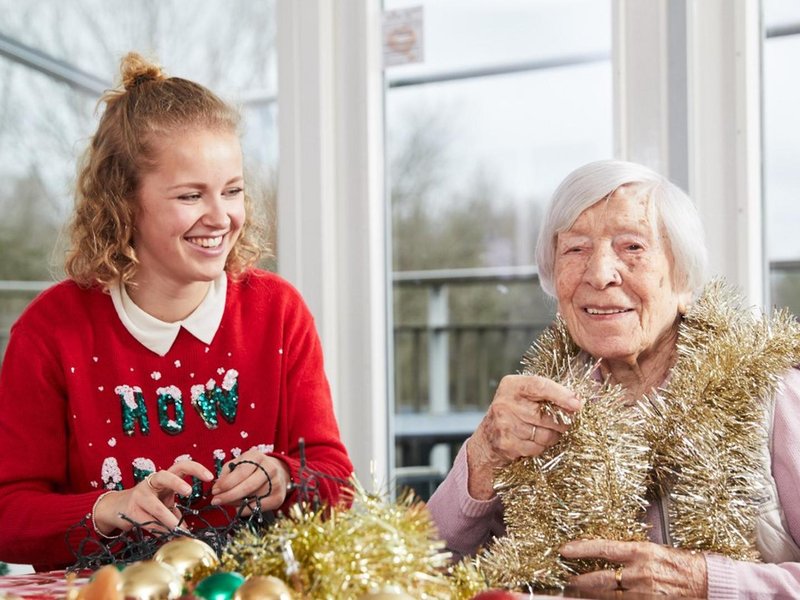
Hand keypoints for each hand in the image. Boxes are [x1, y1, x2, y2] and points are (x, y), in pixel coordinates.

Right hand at [94, 460, 213, 534]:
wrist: (116, 507)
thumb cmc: (147, 503)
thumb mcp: (163, 502)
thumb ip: (176, 512)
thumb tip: (190, 531)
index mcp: (164, 478)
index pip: (181, 466)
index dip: (196, 469)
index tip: (210, 477)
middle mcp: (151, 482)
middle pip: (165, 476)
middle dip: (177, 483)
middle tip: (189, 492)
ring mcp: (140, 495)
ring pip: (157, 508)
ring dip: (170, 521)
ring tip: (179, 530)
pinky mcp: (131, 510)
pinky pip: (148, 522)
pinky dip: (159, 531)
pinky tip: (166, 536)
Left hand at [210, 449, 290, 513]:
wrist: (276, 472)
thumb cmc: (252, 468)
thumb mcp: (238, 463)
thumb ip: (226, 474)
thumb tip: (217, 488)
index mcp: (257, 457)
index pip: (241, 472)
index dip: (226, 483)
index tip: (215, 491)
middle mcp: (270, 468)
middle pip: (247, 487)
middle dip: (228, 496)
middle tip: (216, 501)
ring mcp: (276, 483)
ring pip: (252, 498)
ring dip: (235, 503)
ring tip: (228, 501)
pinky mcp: (278, 497)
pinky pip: (258, 508)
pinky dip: (245, 509)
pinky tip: (240, 505)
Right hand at [466, 374, 581, 498]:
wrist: (487, 439)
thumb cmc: (513, 414)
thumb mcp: (524, 396)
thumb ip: (546, 394)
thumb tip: (578, 400)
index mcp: (512, 385)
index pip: (539, 386)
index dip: (561, 395)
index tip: (578, 404)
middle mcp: (504, 402)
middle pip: (545, 415)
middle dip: (562, 422)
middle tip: (566, 423)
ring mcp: (503, 424)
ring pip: (544, 434)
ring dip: (552, 437)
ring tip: (546, 432)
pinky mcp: (505, 443)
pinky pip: (536, 448)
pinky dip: (540, 447)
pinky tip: (533, 442)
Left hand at [560, 539, 706, 596]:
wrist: (704, 581)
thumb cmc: (679, 562)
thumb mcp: (652, 549)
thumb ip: (629, 552)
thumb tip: (605, 552)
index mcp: (640, 551)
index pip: (603, 549)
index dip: (582, 549)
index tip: (565, 550)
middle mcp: (639, 572)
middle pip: (600, 578)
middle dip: (579, 580)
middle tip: (565, 579)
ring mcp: (643, 592)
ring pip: (607, 595)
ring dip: (589, 594)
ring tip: (575, 591)